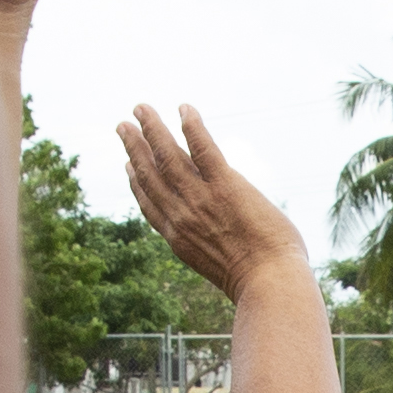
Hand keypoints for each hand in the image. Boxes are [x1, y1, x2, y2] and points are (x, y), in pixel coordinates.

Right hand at [112, 103, 297, 302]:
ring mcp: (201, 199)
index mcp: (179, 238)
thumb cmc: (258, 284)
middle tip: (123, 126)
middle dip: (134, 147)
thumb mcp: (222, 268)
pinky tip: (183, 108)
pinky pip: (203, 148)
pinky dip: (191, 126)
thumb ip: (213, 247)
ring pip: (168, 156)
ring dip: (152, 129)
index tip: (128, 165)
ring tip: (141, 109)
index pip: (150, 204)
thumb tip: (226, 241)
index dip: (136, 182)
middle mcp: (182, 215)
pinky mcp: (225, 185)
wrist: (269, 284)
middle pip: (150, 174)